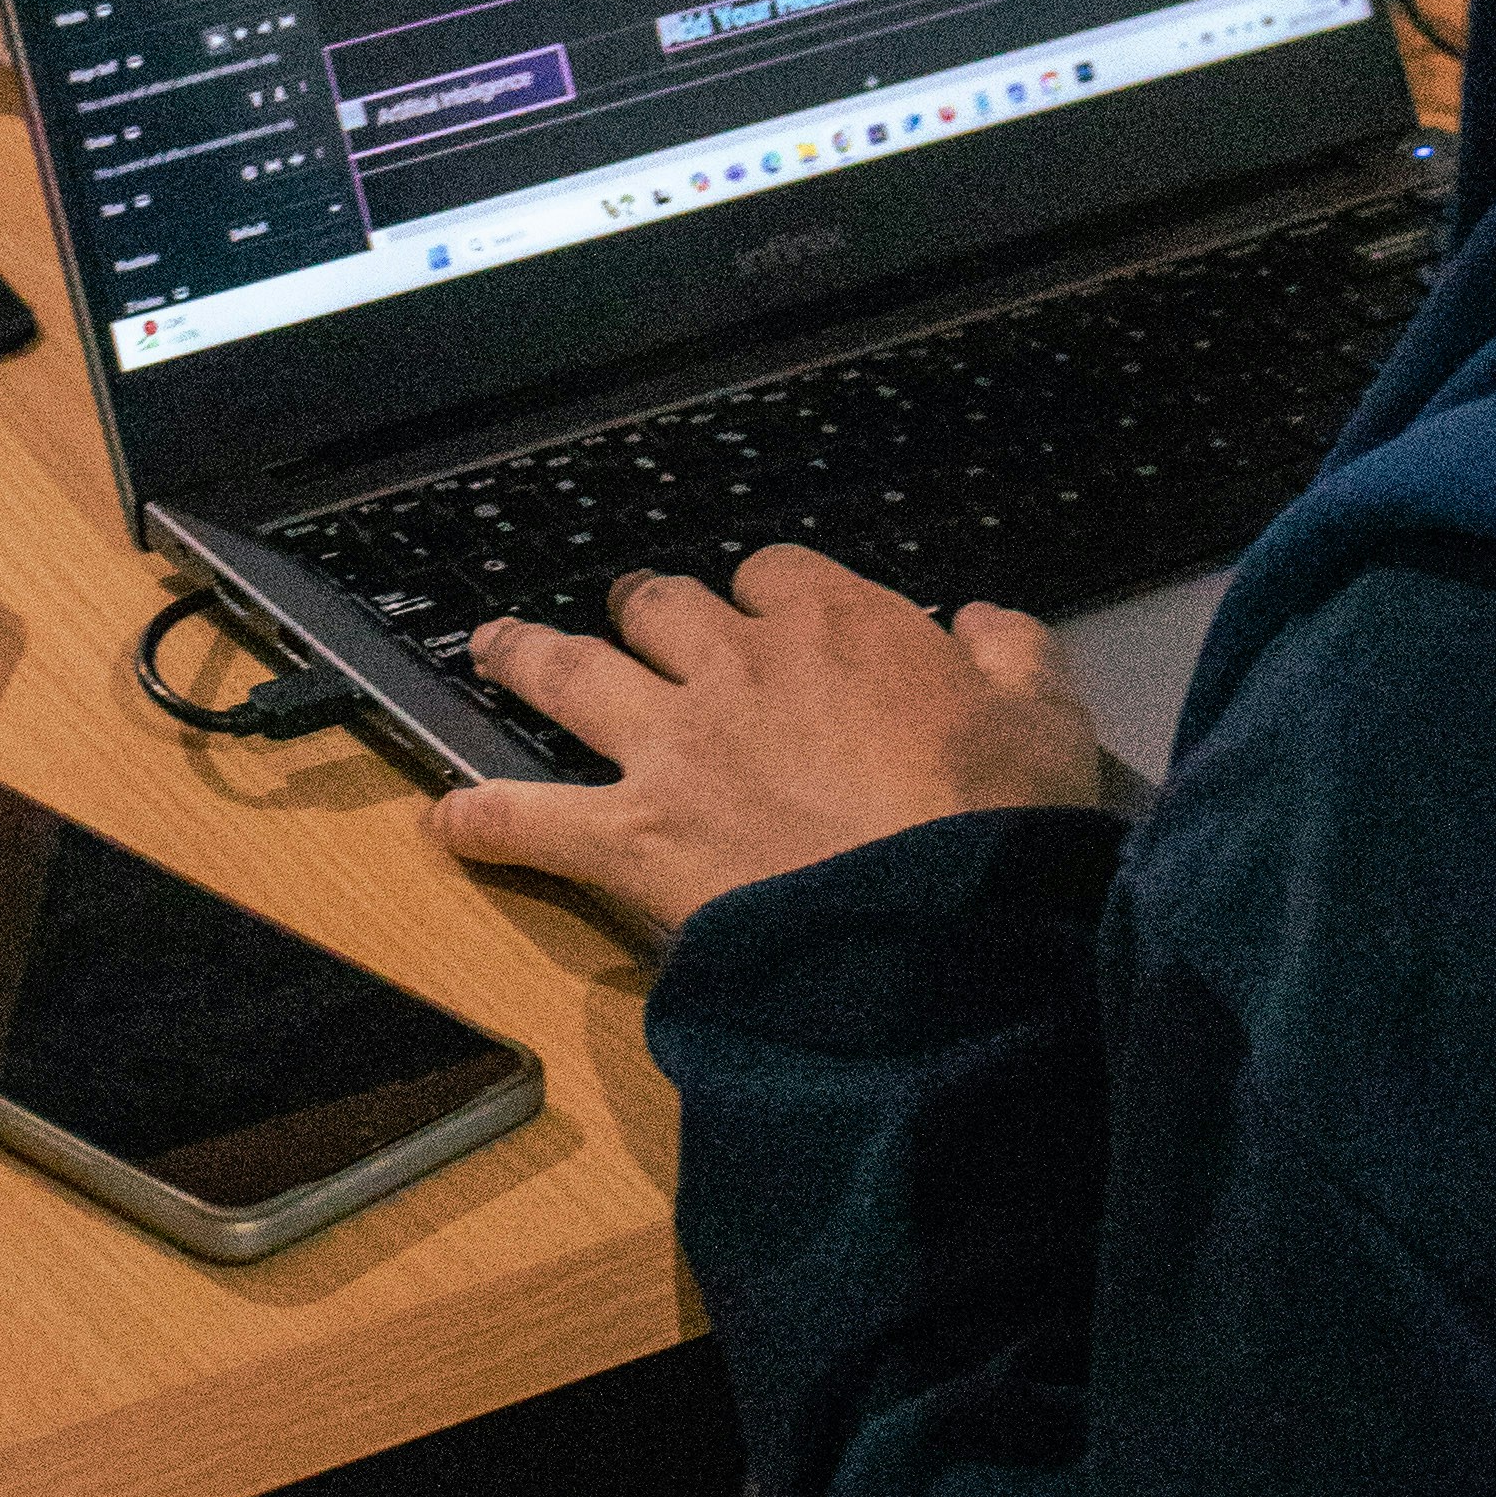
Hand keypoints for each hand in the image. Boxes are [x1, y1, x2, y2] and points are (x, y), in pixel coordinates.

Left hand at [432, 543, 1103, 941]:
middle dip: (642, 609)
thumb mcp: (1047, 717)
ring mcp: (673, 746)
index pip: (776, 574)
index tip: (774, 614)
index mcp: (837, 626)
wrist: (935, 921)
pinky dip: (484, 820)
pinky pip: (532, 819)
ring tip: (493, 647)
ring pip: (573, 674)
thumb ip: (1013, 652)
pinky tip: (448, 821)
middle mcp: (737, 666)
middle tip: (631, 617)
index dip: (770, 593)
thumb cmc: (998, 821)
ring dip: (526, 658)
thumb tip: (980, 620)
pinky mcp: (633, 836)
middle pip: (663, 607)